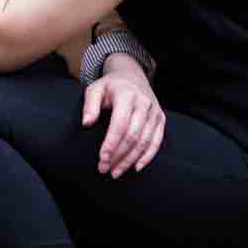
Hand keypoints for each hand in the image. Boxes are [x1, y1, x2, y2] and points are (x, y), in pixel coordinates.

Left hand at [82, 56, 164, 176]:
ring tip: (116, 172)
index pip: (120, 124)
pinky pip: (156, 141)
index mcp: (127, 95)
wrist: (132, 75)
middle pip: (133, 136)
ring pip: (144, 141)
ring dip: (130, 160)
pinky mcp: (160, 119)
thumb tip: (87, 123)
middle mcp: (144, 103)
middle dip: (119, 156)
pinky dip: (147, 157)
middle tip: (105, 169)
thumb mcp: (95, 88)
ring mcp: (154, 112)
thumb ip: (90, 105)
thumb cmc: (110, 86)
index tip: (102, 158)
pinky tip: (136, 167)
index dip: (111, 144)